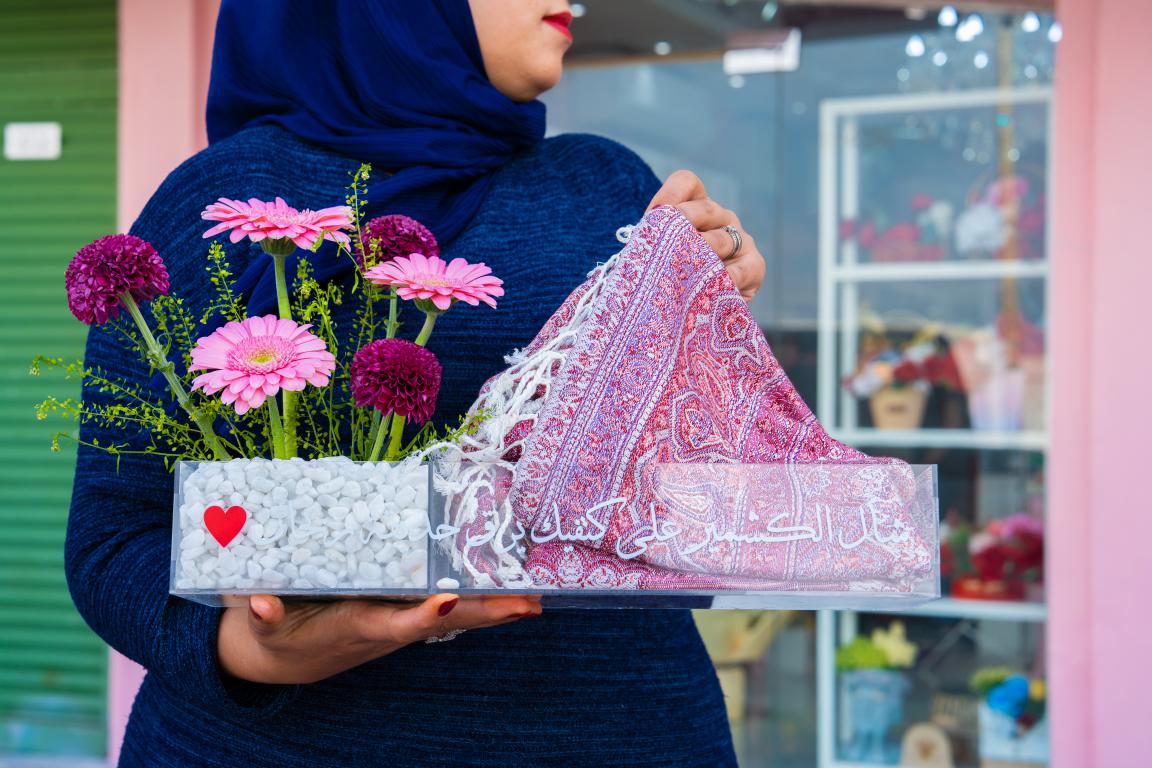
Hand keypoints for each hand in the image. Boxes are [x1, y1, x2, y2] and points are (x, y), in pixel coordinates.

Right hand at [218, 592, 540, 684]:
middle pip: (443, 620)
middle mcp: (387, 625)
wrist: (287, 657)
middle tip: (529, 603)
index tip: (443, 601)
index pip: (395, 624)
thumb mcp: (263, 628)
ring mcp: (399, 621)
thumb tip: (258, 603)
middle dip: (484, 613)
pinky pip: (447, 607)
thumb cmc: (277, 635)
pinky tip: (509, 593)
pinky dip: (478, 600)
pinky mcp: (401, 613)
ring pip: (454, 615)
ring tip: (535, 598)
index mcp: (356, 626)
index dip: (420, 616)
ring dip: (493, 608)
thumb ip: (264, 616)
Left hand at [646, 170, 766, 301]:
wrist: (699, 311)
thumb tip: (637, 247)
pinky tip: (706, 289)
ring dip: (700, 255)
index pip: (687, 183)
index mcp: (696, 208)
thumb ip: (652, 246)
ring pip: (721, 239)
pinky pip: (740, 270)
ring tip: (682, 271)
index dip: (670, 193)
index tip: (653, 213)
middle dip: (681, 224)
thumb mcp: (659, 258)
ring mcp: (741, 240)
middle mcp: (722, 218)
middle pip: (704, 208)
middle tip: (664, 245)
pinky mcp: (754, 267)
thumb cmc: (674, 280)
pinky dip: (722, 279)